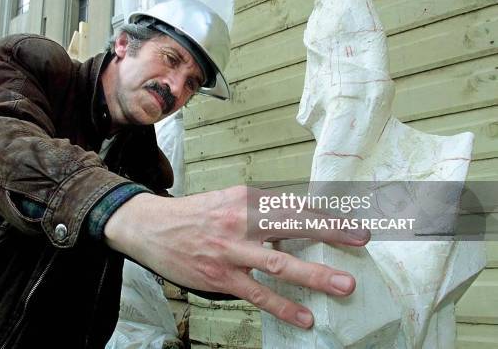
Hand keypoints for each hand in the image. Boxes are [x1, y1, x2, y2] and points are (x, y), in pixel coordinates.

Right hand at [104, 185, 369, 328]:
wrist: (152, 227)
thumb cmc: (194, 215)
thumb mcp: (228, 200)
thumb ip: (260, 210)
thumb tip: (298, 219)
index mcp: (245, 198)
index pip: (293, 204)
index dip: (325, 213)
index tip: (351, 221)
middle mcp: (240, 221)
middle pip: (292, 225)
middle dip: (331, 233)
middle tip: (361, 240)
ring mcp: (231, 251)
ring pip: (280, 263)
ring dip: (315, 275)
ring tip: (344, 285)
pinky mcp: (221, 277)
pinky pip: (257, 294)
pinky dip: (283, 306)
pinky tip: (304, 316)